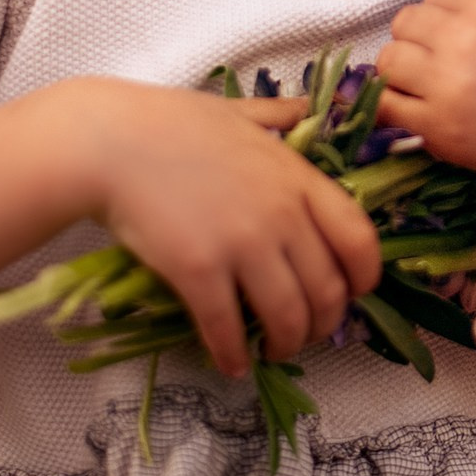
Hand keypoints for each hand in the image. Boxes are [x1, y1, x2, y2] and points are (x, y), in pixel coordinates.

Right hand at [52, 82, 381, 376]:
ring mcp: (242, 245)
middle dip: (324, 322)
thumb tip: (308, 110)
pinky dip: (235, 356)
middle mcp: (281, 215)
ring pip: (288, 318)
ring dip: (286, 344)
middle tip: (307, 331)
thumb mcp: (242, 112)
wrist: (111, 143)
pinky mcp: (199, 272)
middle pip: (328, 290)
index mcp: (298, 178)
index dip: (365, 276)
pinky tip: (233, 364)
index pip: (360, 239)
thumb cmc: (173, 123)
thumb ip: (282, 116)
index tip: (354, 292)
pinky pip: (229, 330)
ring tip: (273, 350)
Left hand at [375, 0, 475, 197]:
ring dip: (403, 67)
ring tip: (433, 82)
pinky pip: (388, 103)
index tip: (470, 34)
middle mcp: (467, 37)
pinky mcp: (438, 127)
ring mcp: (449, 83)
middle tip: (451, 60)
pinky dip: (395, 104)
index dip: (450, 12)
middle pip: (406, 21)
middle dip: (422, 36)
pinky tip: (419, 106)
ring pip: (389, 59)